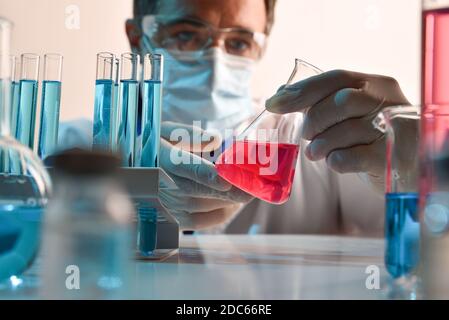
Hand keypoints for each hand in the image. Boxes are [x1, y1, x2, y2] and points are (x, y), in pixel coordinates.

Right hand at [159, 122, 252, 230]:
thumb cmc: (157, 146)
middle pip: (202, 190)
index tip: (226, 178)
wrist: (135, 168)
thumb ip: (189, 134)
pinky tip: (233, 204)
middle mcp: (165, 185)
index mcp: (164, 158)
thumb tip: (215, 140)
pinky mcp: (174, 218)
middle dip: (232, 190)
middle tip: (256, 187)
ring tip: (249, 190)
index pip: (187, 168)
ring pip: (206, 205)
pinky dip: (221, 214)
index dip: (207, 175)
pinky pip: (202, 221)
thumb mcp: (166, 131)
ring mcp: (169, 204)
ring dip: (230, 200)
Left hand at [266, 70, 409, 187]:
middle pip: (342, 101)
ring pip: (347, 129)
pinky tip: (334, 162)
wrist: (408, 167)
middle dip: (314, 120)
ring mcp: (394, 129)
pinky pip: (354, 157)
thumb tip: (281, 92)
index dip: (302, 90)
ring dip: (322, 144)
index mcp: (377, 84)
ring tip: (316, 153)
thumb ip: (320, 101)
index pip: (336, 78)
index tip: (273, 103)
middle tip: (307, 135)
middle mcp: (390, 101)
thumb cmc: (372, 136)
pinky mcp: (392, 158)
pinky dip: (336, 160)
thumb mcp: (351, 113)